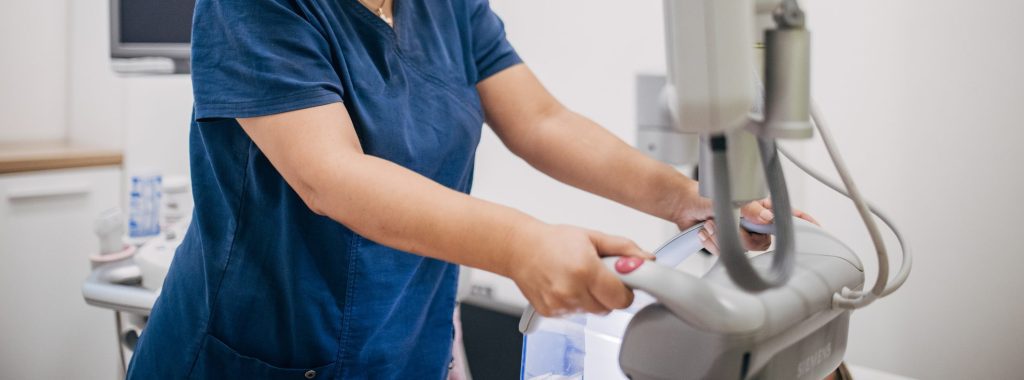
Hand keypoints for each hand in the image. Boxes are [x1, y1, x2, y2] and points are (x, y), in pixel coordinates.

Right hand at [506, 223, 653, 316]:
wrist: (520, 248)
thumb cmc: (553, 241)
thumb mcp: (592, 237)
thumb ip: (624, 248)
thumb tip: (647, 260)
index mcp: (585, 270)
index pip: (622, 298)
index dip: (625, 290)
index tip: (622, 280)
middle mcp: (572, 291)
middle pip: (609, 308)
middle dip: (609, 293)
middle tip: (598, 275)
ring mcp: (560, 305)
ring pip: (593, 312)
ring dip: (592, 298)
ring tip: (579, 278)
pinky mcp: (551, 313)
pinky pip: (576, 314)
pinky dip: (576, 302)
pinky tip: (566, 285)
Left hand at [675, 197, 818, 254]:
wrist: (682, 204)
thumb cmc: (704, 194)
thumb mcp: (729, 196)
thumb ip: (750, 207)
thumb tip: (766, 218)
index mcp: (760, 207)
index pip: (788, 215)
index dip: (803, 223)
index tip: (816, 229)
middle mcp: (753, 222)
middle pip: (764, 242)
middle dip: (743, 236)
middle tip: (726, 223)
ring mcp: (741, 234)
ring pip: (745, 251)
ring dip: (723, 238)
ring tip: (711, 223)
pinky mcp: (727, 245)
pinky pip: (728, 256)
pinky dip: (713, 244)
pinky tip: (706, 231)